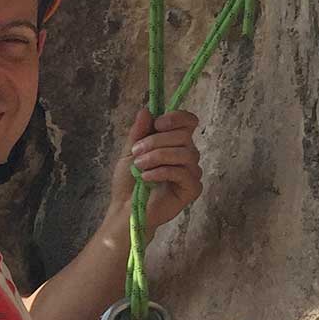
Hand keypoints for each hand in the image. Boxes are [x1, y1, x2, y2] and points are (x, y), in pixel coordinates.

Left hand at [108, 109, 203, 234]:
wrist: (126, 209)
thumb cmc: (128, 182)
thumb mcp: (130, 152)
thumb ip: (139, 132)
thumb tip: (146, 110)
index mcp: (174, 143)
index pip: (189, 121)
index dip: (176, 118)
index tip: (157, 124)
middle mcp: (186, 155)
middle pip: (184, 136)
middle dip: (156, 141)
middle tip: (136, 153)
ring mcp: (191, 172)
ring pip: (186, 153)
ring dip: (158, 156)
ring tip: (140, 166)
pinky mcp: (192, 189)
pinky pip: (184, 173)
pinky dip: (162, 172)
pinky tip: (146, 178)